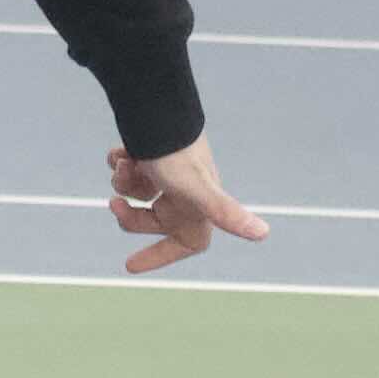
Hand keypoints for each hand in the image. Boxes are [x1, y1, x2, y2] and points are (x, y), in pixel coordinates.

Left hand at [106, 140, 270, 275]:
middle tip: (114, 204)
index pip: (184, 244)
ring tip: (125, 164)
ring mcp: (165, 175)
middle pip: (149, 219)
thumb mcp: (199, 190)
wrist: (161, 110)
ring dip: (125, 182)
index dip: (159, 256)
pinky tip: (123, 153)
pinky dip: (121, 164)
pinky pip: (128, 170)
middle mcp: (182, 194)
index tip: (129, 266)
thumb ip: (226, 213)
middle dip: (130, 215)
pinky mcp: (149, 157)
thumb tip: (264, 232)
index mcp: (197, 208)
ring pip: (135, 193)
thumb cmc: (180, 155)